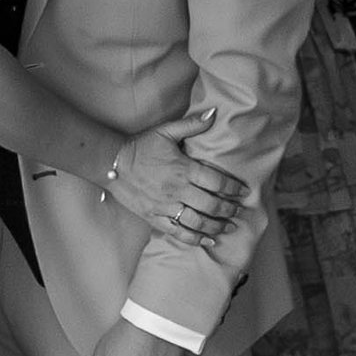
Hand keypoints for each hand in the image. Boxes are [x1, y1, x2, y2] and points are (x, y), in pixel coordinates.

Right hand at [101, 129, 244, 240]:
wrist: (112, 163)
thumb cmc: (140, 146)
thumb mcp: (165, 131)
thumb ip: (191, 124)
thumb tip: (213, 113)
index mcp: (183, 169)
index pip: (217, 182)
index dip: (233, 188)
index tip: (244, 192)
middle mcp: (177, 190)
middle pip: (211, 205)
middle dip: (229, 209)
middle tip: (239, 211)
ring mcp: (166, 206)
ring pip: (197, 222)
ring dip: (216, 227)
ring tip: (229, 228)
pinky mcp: (155, 217)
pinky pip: (178, 231)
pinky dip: (195, 239)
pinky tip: (208, 241)